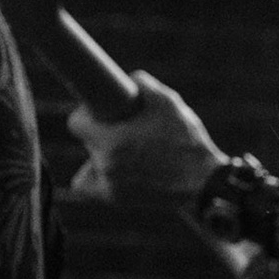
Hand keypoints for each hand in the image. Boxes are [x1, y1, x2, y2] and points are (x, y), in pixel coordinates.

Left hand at [67, 71, 227, 204]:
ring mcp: (110, 185)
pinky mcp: (116, 199)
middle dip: (101, 133)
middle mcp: (106, 165)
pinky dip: (94, 180)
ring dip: (100, 155)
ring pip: (88, 164)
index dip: (87, 114)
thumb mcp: (167, 102)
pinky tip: (108, 172)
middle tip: (124, 131)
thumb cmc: (186, 140)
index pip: (76, 123)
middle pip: (87, 142)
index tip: (101, 113)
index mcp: (113, 140)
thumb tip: (127, 80)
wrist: (203, 182)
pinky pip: (87, 189)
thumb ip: (141, 83)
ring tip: (124, 153)